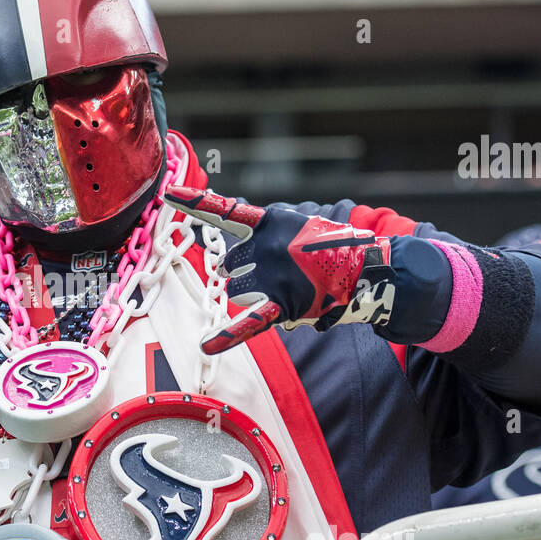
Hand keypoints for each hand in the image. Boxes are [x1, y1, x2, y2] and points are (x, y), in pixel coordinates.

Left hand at [164, 187, 394, 353]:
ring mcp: (275, 275)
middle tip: (274, 275)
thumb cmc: (331, 248)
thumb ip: (262, 233)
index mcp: (269, 221)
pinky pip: (250, 321)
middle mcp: (267, 246)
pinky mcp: (285, 304)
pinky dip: (228, 336)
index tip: (169, 194)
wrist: (371, 268)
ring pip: (237, 292)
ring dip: (253, 296)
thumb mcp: (298, 225)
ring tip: (286, 290)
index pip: (225, 211)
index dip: (195, 201)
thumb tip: (228, 259)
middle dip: (242, 274)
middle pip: (229, 267)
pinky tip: (207, 346)